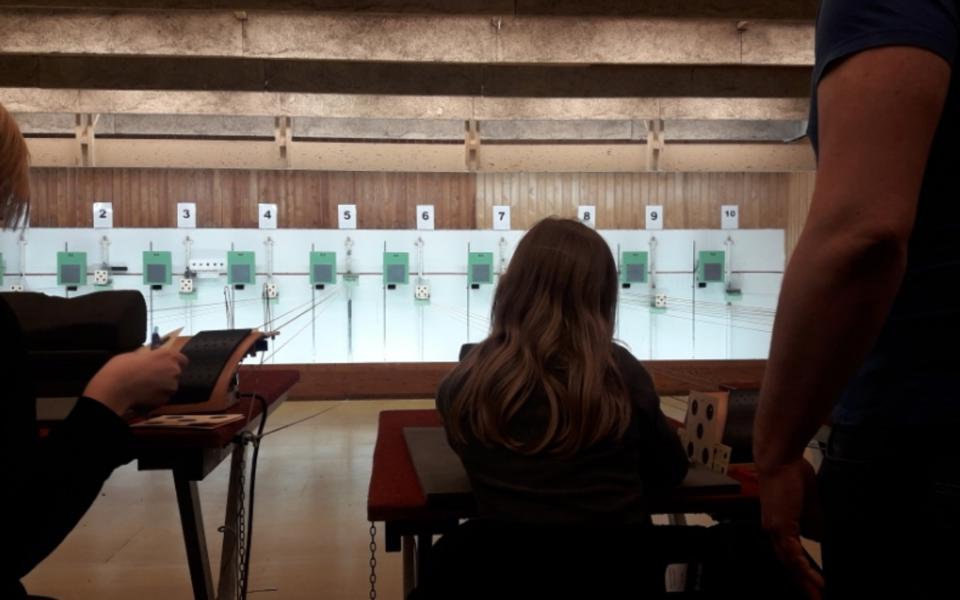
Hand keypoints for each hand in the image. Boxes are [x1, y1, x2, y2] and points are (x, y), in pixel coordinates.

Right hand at [83, 348, 187, 414]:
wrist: (115, 387)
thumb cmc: (122, 367)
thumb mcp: (135, 354)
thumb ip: (149, 356)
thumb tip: (149, 356)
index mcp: (168, 356)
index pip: (182, 359)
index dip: (174, 362)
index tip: (165, 364)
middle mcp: (174, 370)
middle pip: (176, 373)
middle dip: (166, 375)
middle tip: (151, 376)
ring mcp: (171, 386)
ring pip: (169, 386)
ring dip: (161, 386)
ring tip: (145, 387)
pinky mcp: (164, 399)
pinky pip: (162, 397)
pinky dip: (155, 397)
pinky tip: (143, 395)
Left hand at [758, 458, 824, 598]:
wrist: (781, 460)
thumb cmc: (792, 477)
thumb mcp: (809, 507)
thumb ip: (812, 525)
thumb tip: (820, 540)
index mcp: (779, 528)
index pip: (791, 557)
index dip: (802, 574)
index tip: (815, 587)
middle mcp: (773, 532)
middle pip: (788, 566)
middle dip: (803, 584)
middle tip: (817, 598)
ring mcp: (774, 530)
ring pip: (789, 564)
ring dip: (805, 582)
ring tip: (818, 595)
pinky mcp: (779, 526)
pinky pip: (790, 554)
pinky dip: (802, 569)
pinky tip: (813, 580)